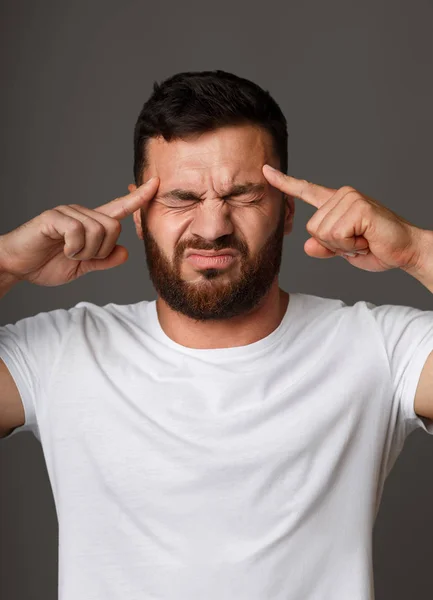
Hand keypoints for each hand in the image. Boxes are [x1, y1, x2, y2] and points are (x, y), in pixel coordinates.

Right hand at [0, 176, 159, 285]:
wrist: (17, 266)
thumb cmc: (46, 263)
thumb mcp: (82, 266)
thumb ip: (104, 260)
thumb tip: (125, 253)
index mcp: (91, 223)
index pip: (119, 208)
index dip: (138, 198)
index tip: (156, 184)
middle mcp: (82, 213)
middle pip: (113, 227)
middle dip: (102, 250)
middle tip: (81, 257)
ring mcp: (68, 213)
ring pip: (98, 231)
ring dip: (85, 251)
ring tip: (68, 253)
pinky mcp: (53, 217)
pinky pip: (77, 232)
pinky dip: (73, 248)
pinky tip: (61, 249)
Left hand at [262, 164, 423, 272]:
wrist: (405, 251)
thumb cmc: (376, 248)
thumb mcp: (343, 251)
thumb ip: (324, 247)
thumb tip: (308, 246)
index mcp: (336, 204)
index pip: (306, 190)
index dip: (285, 182)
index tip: (266, 171)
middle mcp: (342, 196)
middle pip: (312, 228)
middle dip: (332, 244)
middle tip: (357, 242)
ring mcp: (350, 198)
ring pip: (323, 232)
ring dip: (343, 246)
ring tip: (363, 240)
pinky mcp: (359, 207)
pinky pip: (337, 235)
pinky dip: (350, 246)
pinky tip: (366, 240)